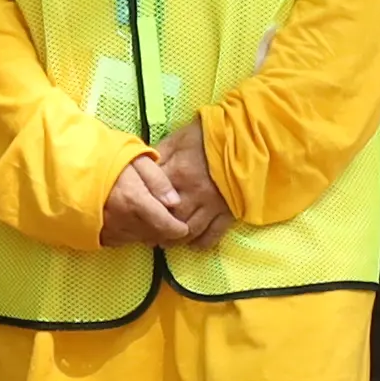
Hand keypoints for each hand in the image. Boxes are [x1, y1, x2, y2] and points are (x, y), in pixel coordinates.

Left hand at [107, 129, 229, 246]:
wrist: (244, 136)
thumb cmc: (207, 135)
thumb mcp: (178, 138)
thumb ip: (159, 155)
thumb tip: (142, 169)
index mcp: (178, 172)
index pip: (154, 198)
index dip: (142, 209)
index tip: (135, 216)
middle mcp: (194, 192)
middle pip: (170, 220)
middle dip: (157, 231)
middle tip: (147, 236)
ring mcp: (212, 204)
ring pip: (190, 231)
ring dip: (175, 240)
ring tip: (165, 242)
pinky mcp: (229, 211)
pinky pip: (214, 234)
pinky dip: (201, 243)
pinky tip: (192, 244)